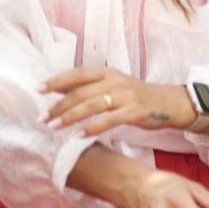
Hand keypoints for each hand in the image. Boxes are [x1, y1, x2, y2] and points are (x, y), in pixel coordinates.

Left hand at [43, 67, 194, 137]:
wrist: (170, 103)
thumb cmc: (137, 96)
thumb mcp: (114, 86)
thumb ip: (90, 88)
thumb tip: (59, 91)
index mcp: (108, 72)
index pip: (77, 74)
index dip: (56, 81)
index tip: (38, 89)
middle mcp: (115, 81)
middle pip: (81, 92)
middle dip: (58, 106)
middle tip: (42, 118)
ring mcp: (126, 96)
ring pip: (92, 105)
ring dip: (70, 117)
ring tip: (54, 127)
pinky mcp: (135, 111)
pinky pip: (109, 120)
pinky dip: (93, 128)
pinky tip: (80, 135)